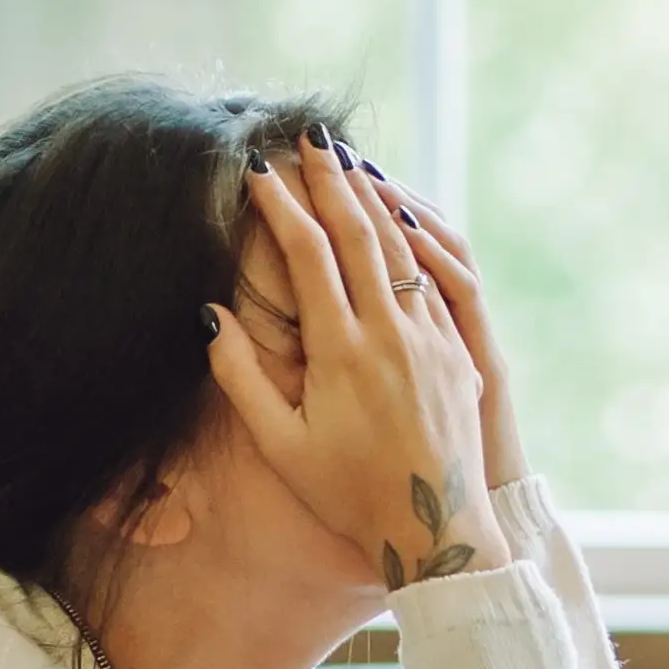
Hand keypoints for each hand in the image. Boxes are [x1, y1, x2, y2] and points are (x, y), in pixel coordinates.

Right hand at [204, 139, 493, 587]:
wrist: (437, 531)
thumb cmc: (347, 495)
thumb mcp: (280, 446)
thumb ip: (240, 378)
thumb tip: (211, 314)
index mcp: (341, 352)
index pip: (308, 254)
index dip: (281, 205)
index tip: (258, 171)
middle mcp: (391, 333)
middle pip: (360, 232)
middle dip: (332, 179)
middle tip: (311, 137)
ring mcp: (432, 338)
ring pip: (402, 248)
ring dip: (374, 199)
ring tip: (351, 163)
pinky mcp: (458, 350)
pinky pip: (433, 276)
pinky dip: (411, 238)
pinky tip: (397, 220)